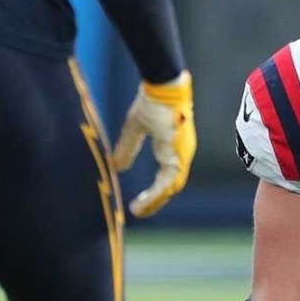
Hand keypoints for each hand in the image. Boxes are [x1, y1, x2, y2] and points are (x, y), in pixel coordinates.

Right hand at [113, 71, 196, 216]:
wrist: (162, 88)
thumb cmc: (152, 102)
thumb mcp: (135, 128)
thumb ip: (128, 147)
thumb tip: (118, 167)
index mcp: (173, 147)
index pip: (166, 175)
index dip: (155, 190)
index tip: (140, 202)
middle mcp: (180, 152)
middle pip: (170, 185)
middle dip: (155, 200)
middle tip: (139, 212)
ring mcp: (182, 153)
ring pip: (171, 186)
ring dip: (155, 200)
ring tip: (138, 211)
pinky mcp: (178, 154)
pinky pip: (169, 181)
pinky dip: (157, 194)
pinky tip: (142, 203)